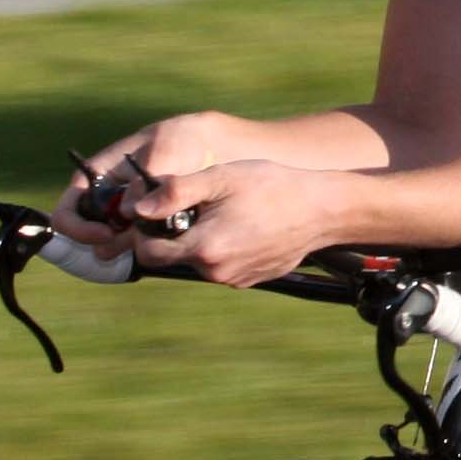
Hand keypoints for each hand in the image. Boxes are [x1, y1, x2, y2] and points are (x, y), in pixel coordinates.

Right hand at [50, 113, 233, 257]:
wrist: (207, 151)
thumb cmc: (179, 141)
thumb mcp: (165, 151)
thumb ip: (145, 181)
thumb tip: (127, 213)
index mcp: (95, 178)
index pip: (66, 212)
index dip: (79, 228)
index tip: (107, 233)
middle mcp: (104, 202)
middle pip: (87, 237)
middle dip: (108, 245)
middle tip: (139, 242)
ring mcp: (123, 218)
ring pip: (112, 247)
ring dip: (131, 250)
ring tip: (160, 238)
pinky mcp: (144, 230)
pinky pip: (137, 250)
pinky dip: (149, 252)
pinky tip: (169, 243)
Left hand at [130, 160, 334, 287]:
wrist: (321, 210)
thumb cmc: (270, 186)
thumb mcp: (219, 178)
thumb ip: (174, 192)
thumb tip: (139, 208)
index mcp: (204, 248)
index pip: (148, 252)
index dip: (144, 230)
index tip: (155, 210)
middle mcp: (216, 272)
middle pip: (172, 257)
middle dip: (173, 233)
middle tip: (196, 205)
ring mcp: (234, 280)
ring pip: (197, 261)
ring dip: (199, 240)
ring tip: (225, 212)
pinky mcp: (249, 281)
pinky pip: (221, 266)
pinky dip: (221, 248)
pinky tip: (242, 225)